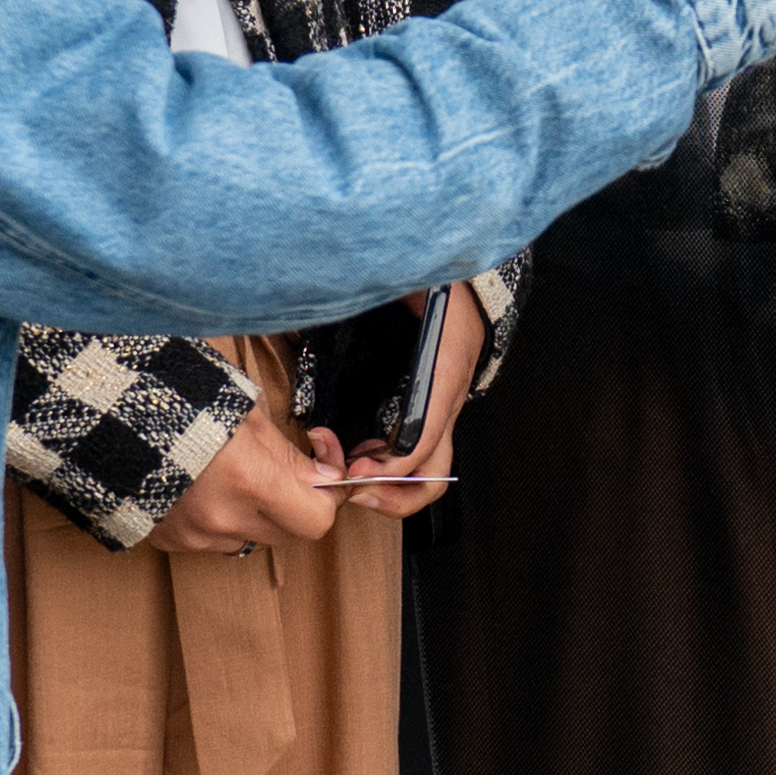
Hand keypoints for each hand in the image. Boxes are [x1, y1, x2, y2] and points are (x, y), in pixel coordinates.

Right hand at [145, 406, 345, 555]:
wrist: (108, 414)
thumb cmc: (180, 399)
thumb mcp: (246, 412)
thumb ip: (287, 453)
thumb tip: (322, 476)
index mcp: (250, 479)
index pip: (317, 518)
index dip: (328, 495)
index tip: (321, 466)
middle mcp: (225, 517)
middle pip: (290, 533)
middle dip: (296, 504)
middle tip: (282, 470)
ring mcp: (195, 534)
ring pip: (252, 538)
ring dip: (256, 515)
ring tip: (232, 476)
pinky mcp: (170, 540)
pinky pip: (213, 540)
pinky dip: (218, 520)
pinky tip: (201, 487)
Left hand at [338, 286, 493, 515]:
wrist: (470, 278)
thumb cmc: (440, 283)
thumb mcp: (404, 289)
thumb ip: (357, 305)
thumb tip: (304, 319)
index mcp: (443, 374)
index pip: (421, 441)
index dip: (389, 468)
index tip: (354, 471)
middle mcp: (448, 398)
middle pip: (433, 474)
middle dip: (393, 496)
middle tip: (353, 489)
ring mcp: (443, 405)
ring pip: (427, 468)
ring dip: (390, 483)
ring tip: (351, 472)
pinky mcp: (434, 404)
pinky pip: (418, 449)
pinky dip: (389, 463)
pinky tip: (362, 450)